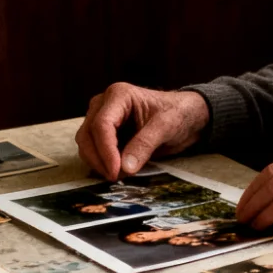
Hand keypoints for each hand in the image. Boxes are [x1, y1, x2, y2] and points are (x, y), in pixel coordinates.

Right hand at [75, 83, 209, 179]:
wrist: (186, 116)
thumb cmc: (178, 113)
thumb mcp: (166, 126)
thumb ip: (145, 144)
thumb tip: (125, 168)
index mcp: (119, 95)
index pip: (102, 125)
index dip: (105, 150)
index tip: (115, 171)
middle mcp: (104, 104)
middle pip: (87, 135)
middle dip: (99, 159)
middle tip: (116, 177)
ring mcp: (101, 118)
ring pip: (86, 144)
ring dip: (99, 163)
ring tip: (121, 174)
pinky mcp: (103, 133)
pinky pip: (93, 150)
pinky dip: (101, 163)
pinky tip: (117, 171)